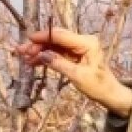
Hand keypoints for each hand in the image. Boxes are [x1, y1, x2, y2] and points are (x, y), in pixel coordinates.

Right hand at [17, 27, 131, 115]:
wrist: (110, 95)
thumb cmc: (98, 86)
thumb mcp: (77, 76)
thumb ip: (59, 64)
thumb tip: (41, 55)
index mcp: (87, 43)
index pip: (61, 36)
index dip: (43, 37)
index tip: (28, 40)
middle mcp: (83, 41)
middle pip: (56, 39)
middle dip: (39, 45)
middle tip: (22, 51)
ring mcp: (79, 48)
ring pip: (55, 46)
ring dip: (40, 51)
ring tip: (25, 58)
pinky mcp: (76, 55)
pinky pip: (58, 53)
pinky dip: (47, 57)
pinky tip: (34, 62)